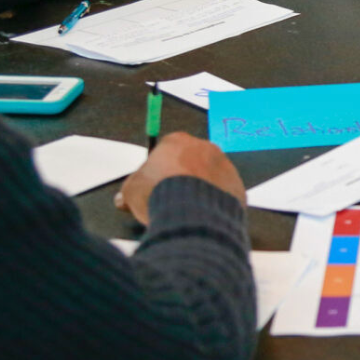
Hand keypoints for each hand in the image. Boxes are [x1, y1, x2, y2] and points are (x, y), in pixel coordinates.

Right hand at [114, 131, 245, 225]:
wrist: (191, 213)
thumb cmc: (158, 194)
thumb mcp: (131, 191)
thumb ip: (129, 190)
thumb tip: (123, 199)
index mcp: (177, 141)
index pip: (165, 151)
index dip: (157, 171)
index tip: (152, 188)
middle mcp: (204, 147)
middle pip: (190, 162)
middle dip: (180, 179)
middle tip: (168, 201)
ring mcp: (224, 166)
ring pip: (208, 178)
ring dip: (199, 191)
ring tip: (186, 213)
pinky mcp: (237, 186)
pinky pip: (223, 194)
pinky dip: (214, 204)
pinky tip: (202, 218)